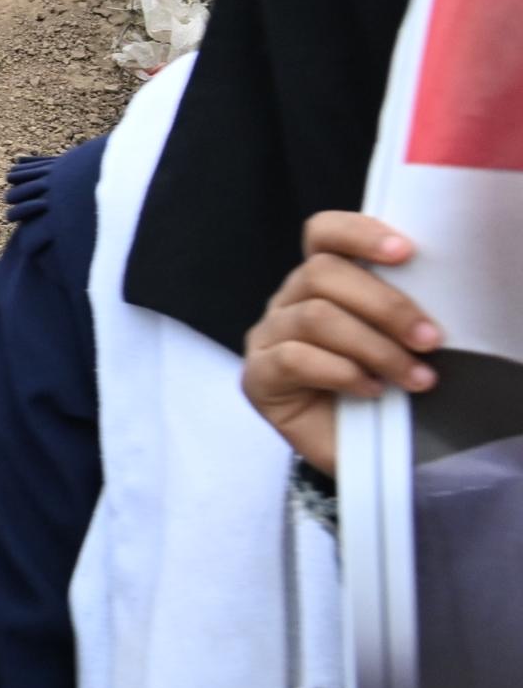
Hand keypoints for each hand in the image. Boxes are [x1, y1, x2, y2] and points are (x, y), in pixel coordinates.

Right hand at [243, 211, 436, 475]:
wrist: (361, 454)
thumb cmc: (383, 390)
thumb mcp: (395, 338)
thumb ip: (395, 306)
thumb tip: (431, 284)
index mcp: (320, 283)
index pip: (323, 235)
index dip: (359, 233)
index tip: (405, 252)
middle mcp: (287, 303)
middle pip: (321, 273)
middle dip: (385, 305)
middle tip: (430, 340)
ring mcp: (266, 339)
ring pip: (314, 317)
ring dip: (375, 347)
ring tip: (415, 378)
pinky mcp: (257, 378)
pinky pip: (295, 359)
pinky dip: (342, 373)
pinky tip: (371, 391)